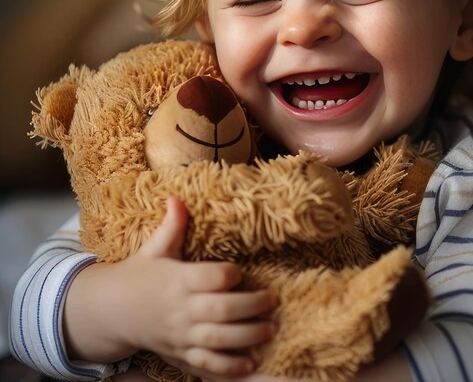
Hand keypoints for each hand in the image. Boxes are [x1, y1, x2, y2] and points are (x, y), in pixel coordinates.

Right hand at [63, 197, 277, 376]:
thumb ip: (172, 226)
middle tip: (273, 301)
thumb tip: (177, 197)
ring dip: (247, 337)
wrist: (111, 313)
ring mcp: (180, 336)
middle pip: (220, 310)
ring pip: (217, 341)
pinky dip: (227, 370)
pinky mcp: (180, 355)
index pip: (210, 277)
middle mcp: (180, 309)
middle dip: (250, 307)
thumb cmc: (140, 276)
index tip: (241, 271)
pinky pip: (205, 367)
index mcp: (177, 280)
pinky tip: (250, 366)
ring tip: (271, 330)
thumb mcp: (154, 249)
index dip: (229, 274)